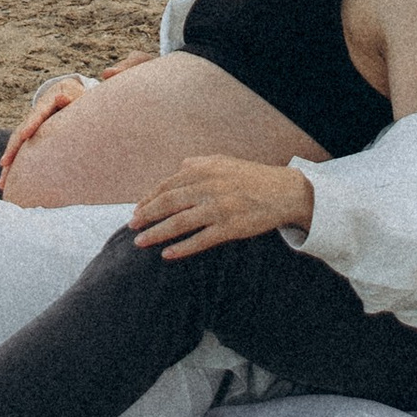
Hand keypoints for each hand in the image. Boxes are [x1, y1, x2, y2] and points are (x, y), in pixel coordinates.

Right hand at [0, 75, 92, 186]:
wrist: (64, 93)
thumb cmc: (75, 97)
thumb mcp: (74, 95)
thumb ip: (71, 97)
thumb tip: (63, 97)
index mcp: (45, 106)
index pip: (36, 116)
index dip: (30, 125)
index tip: (24, 135)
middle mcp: (32, 119)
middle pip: (19, 135)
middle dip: (12, 149)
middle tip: (5, 163)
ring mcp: (29, 130)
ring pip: (16, 148)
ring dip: (9, 165)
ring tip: (2, 184)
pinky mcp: (30, 140)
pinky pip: (20, 154)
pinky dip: (13, 169)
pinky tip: (6, 185)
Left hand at [131, 155, 312, 257]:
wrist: (284, 192)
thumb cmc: (252, 177)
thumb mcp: (224, 162)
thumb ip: (199, 163)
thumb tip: (179, 166)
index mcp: (203, 169)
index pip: (167, 185)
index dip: (148, 199)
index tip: (136, 211)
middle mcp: (208, 187)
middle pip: (167, 203)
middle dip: (145, 216)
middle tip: (131, 227)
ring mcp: (218, 208)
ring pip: (179, 222)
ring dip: (156, 233)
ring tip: (141, 242)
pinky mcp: (230, 227)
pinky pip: (200, 240)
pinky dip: (182, 248)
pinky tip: (167, 254)